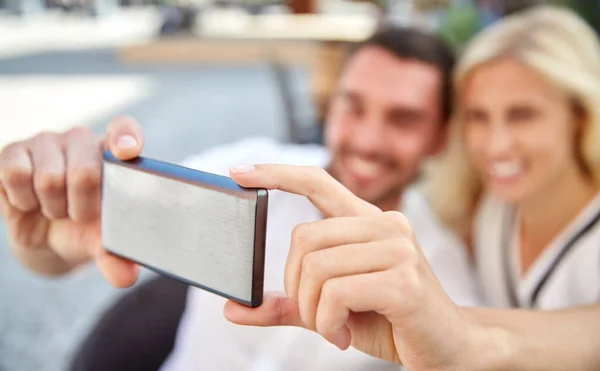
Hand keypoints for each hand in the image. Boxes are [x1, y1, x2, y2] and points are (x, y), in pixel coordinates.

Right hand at [0, 116, 142, 286]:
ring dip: (50, 207)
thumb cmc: (85, 228)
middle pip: (84, 172)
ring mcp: (46, 142)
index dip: (126, 138)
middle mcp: (81, 139)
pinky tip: (29, 202)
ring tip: (55, 208)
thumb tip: (125, 277)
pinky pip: (13, 174)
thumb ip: (115, 255)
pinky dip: (21, 200)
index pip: (125, 130)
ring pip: (47, 179)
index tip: (126, 152)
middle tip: (79, 215)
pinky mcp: (12, 152)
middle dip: (80, 207)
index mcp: (113, 152)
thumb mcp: (102, 241)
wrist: (47, 235)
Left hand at [223, 164, 486, 369]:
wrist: (449, 351)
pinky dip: (328, 323)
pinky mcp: (404, 280)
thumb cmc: (390, 321)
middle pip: (303, 238)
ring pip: (315, 267)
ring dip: (313, 311)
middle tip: (317, 315)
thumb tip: (234, 309)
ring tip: (335, 327)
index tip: (238, 172)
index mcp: (368, 221)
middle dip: (297, 287)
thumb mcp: (331, 308)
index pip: (317, 180)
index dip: (275, 174)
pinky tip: (344, 335)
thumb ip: (288, 304)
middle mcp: (385, 224)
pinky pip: (335, 293)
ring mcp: (398, 248)